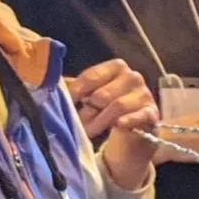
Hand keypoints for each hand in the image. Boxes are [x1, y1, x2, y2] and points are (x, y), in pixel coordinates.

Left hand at [66, 60, 158, 191]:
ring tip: (89, 131)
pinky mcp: (152, 113)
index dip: (75, 92)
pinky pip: (139, 115)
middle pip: (102, 94)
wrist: (133, 132)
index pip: (91, 76)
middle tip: (79, 123)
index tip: (65, 104)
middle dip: (88, 111)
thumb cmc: (107, 109)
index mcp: (117, 67)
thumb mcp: (90, 96)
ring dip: (99, 121)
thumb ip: (75, 88)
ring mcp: (145, 95)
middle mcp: (133, 77)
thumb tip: (45, 82)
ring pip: (117, 106)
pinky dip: (128, 120)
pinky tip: (119, 125)